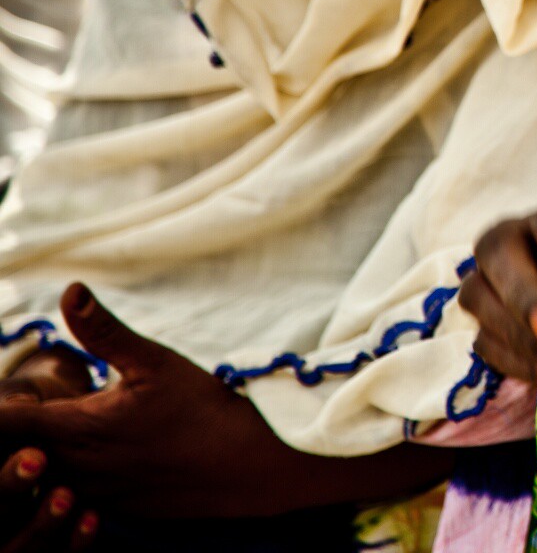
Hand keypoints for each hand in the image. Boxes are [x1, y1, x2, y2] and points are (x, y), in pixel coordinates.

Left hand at [0, 285, 450, 520]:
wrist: (248, 471)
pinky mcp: (110, 511)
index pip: (2, 421)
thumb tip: (71, 289)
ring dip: (44, 457)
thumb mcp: (155, 361)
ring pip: (39, 480)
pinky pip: (70, 499)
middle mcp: (71, 468)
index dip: (4, 405)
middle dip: (20, 431)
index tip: (21, 391)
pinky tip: (105, 456)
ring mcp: (90, 495)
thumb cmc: (203, 411)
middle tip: (46, 406)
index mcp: (74, 429)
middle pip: (12, 455)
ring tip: (72, 432)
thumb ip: (103, 330)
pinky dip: (72, 477)